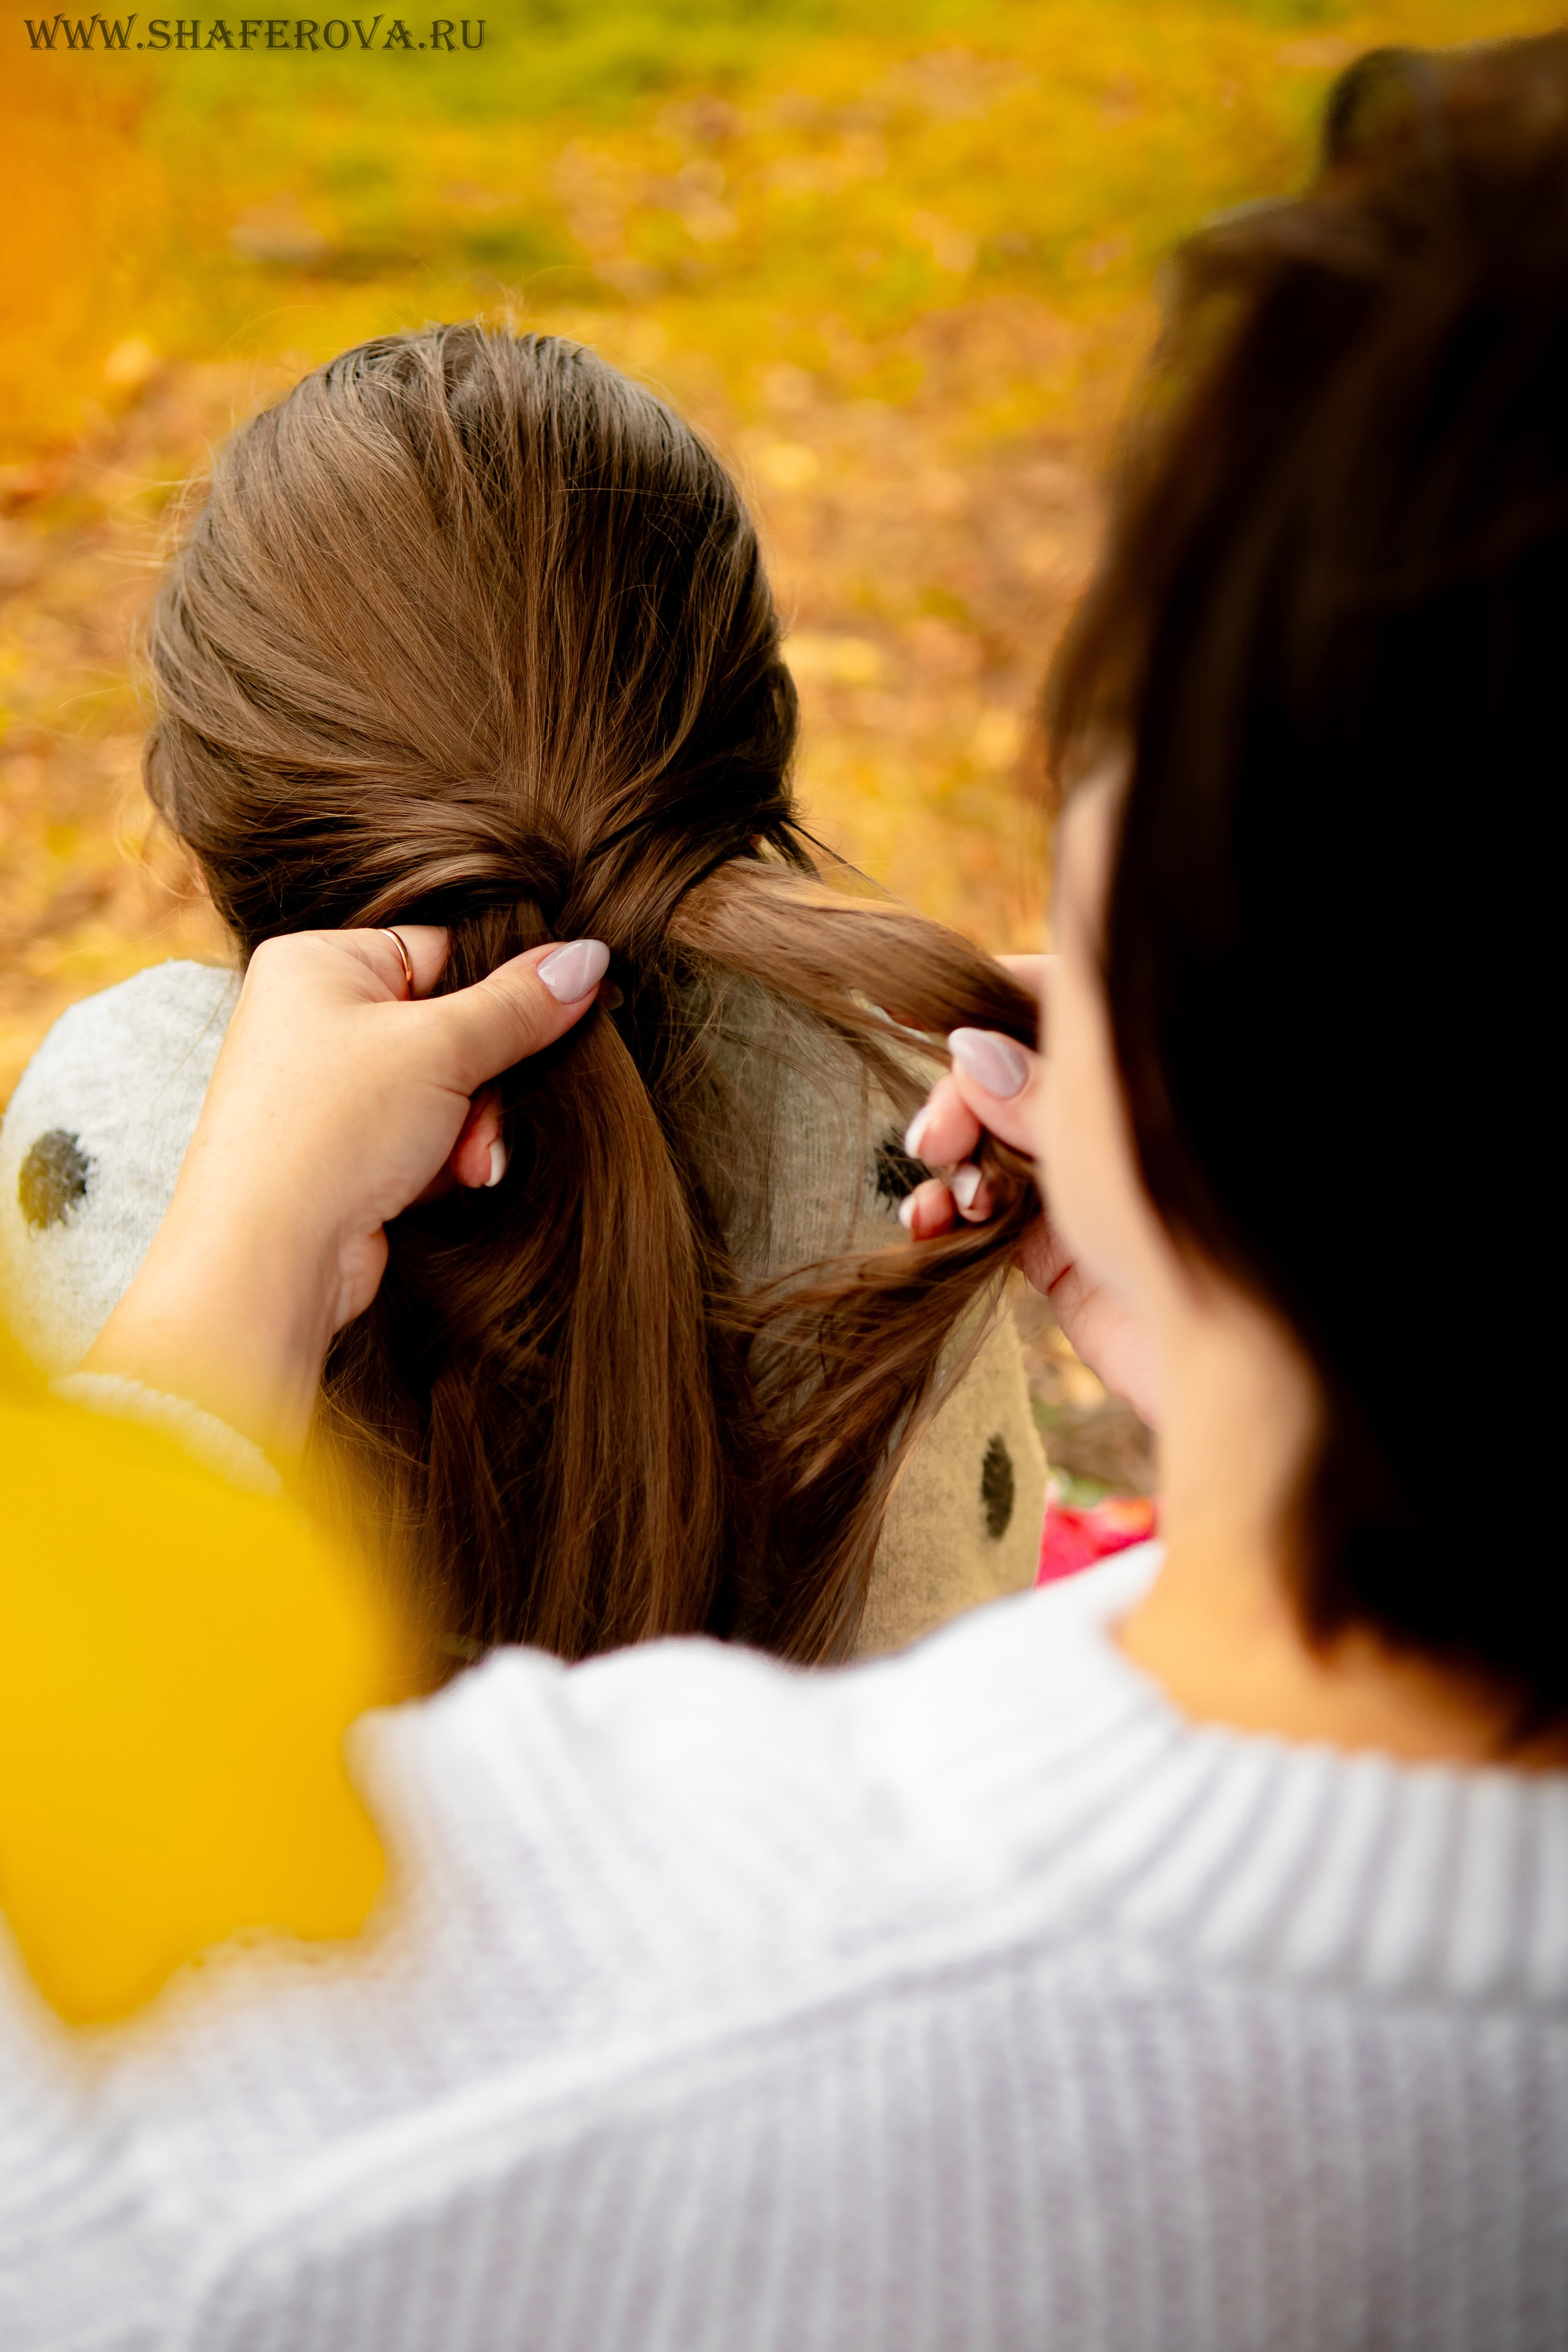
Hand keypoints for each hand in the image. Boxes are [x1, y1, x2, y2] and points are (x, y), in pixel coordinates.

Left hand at [83, 927, 608, 1457]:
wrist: (268, 1257)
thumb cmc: (329, 1131)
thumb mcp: (440, 1048)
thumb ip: (520, 1003)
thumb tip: (586, 957)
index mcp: (317, 963)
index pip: (443, 949)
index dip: (504, 990)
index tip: (558, 1017)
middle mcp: (314, 1017)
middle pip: (450, 1025)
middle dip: (485, 1083)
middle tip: (488, 1121)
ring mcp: (326, 1087)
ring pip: (446, 1088)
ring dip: (472, 1129)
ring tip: (467, 1165)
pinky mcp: (343, 1149)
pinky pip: (423, 1135)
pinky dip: (444, 1160)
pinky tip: (445, 1184)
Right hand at [900, 955, 1159, 1425]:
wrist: (1236, 1355)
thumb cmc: (1188, 1218)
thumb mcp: (1104, 1132)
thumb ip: (1035, 1091)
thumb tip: (970, 1047)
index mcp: (1140, 1064)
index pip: (1054, 1001)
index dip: (981, 1001)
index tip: (910, 1012)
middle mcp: (1113, 1117)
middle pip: (1008, 1076)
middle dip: (958, 1102)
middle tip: (933, 1141)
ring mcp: (1086, 1184)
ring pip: (989, 1146)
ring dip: (948, 1164)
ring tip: (937, 1201)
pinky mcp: (1059, 1252)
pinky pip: (984, 1213)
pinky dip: (947, 1213)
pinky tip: (925, 1224)